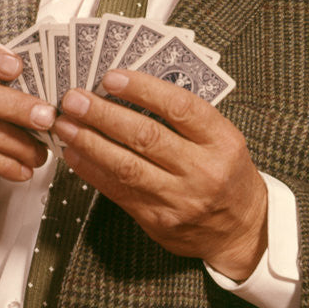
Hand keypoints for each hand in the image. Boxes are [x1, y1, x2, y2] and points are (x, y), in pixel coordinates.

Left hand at [54, 70, 267, 280]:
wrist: (242, 229)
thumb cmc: (226, 172)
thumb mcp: (221, 138)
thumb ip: (183, 117)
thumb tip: (128, 90)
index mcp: (222, 141)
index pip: (180, 107)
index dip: (142, 89)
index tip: (111, 78)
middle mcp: (202, 170)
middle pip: (146, 136)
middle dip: (104, 115)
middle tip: (75, 99)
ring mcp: (180, 198)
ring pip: (126, 166)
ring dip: (90, 142)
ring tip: (65, 124)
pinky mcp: (158, 220)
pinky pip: (118, 192)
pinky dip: (92, 170)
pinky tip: (74, 153)